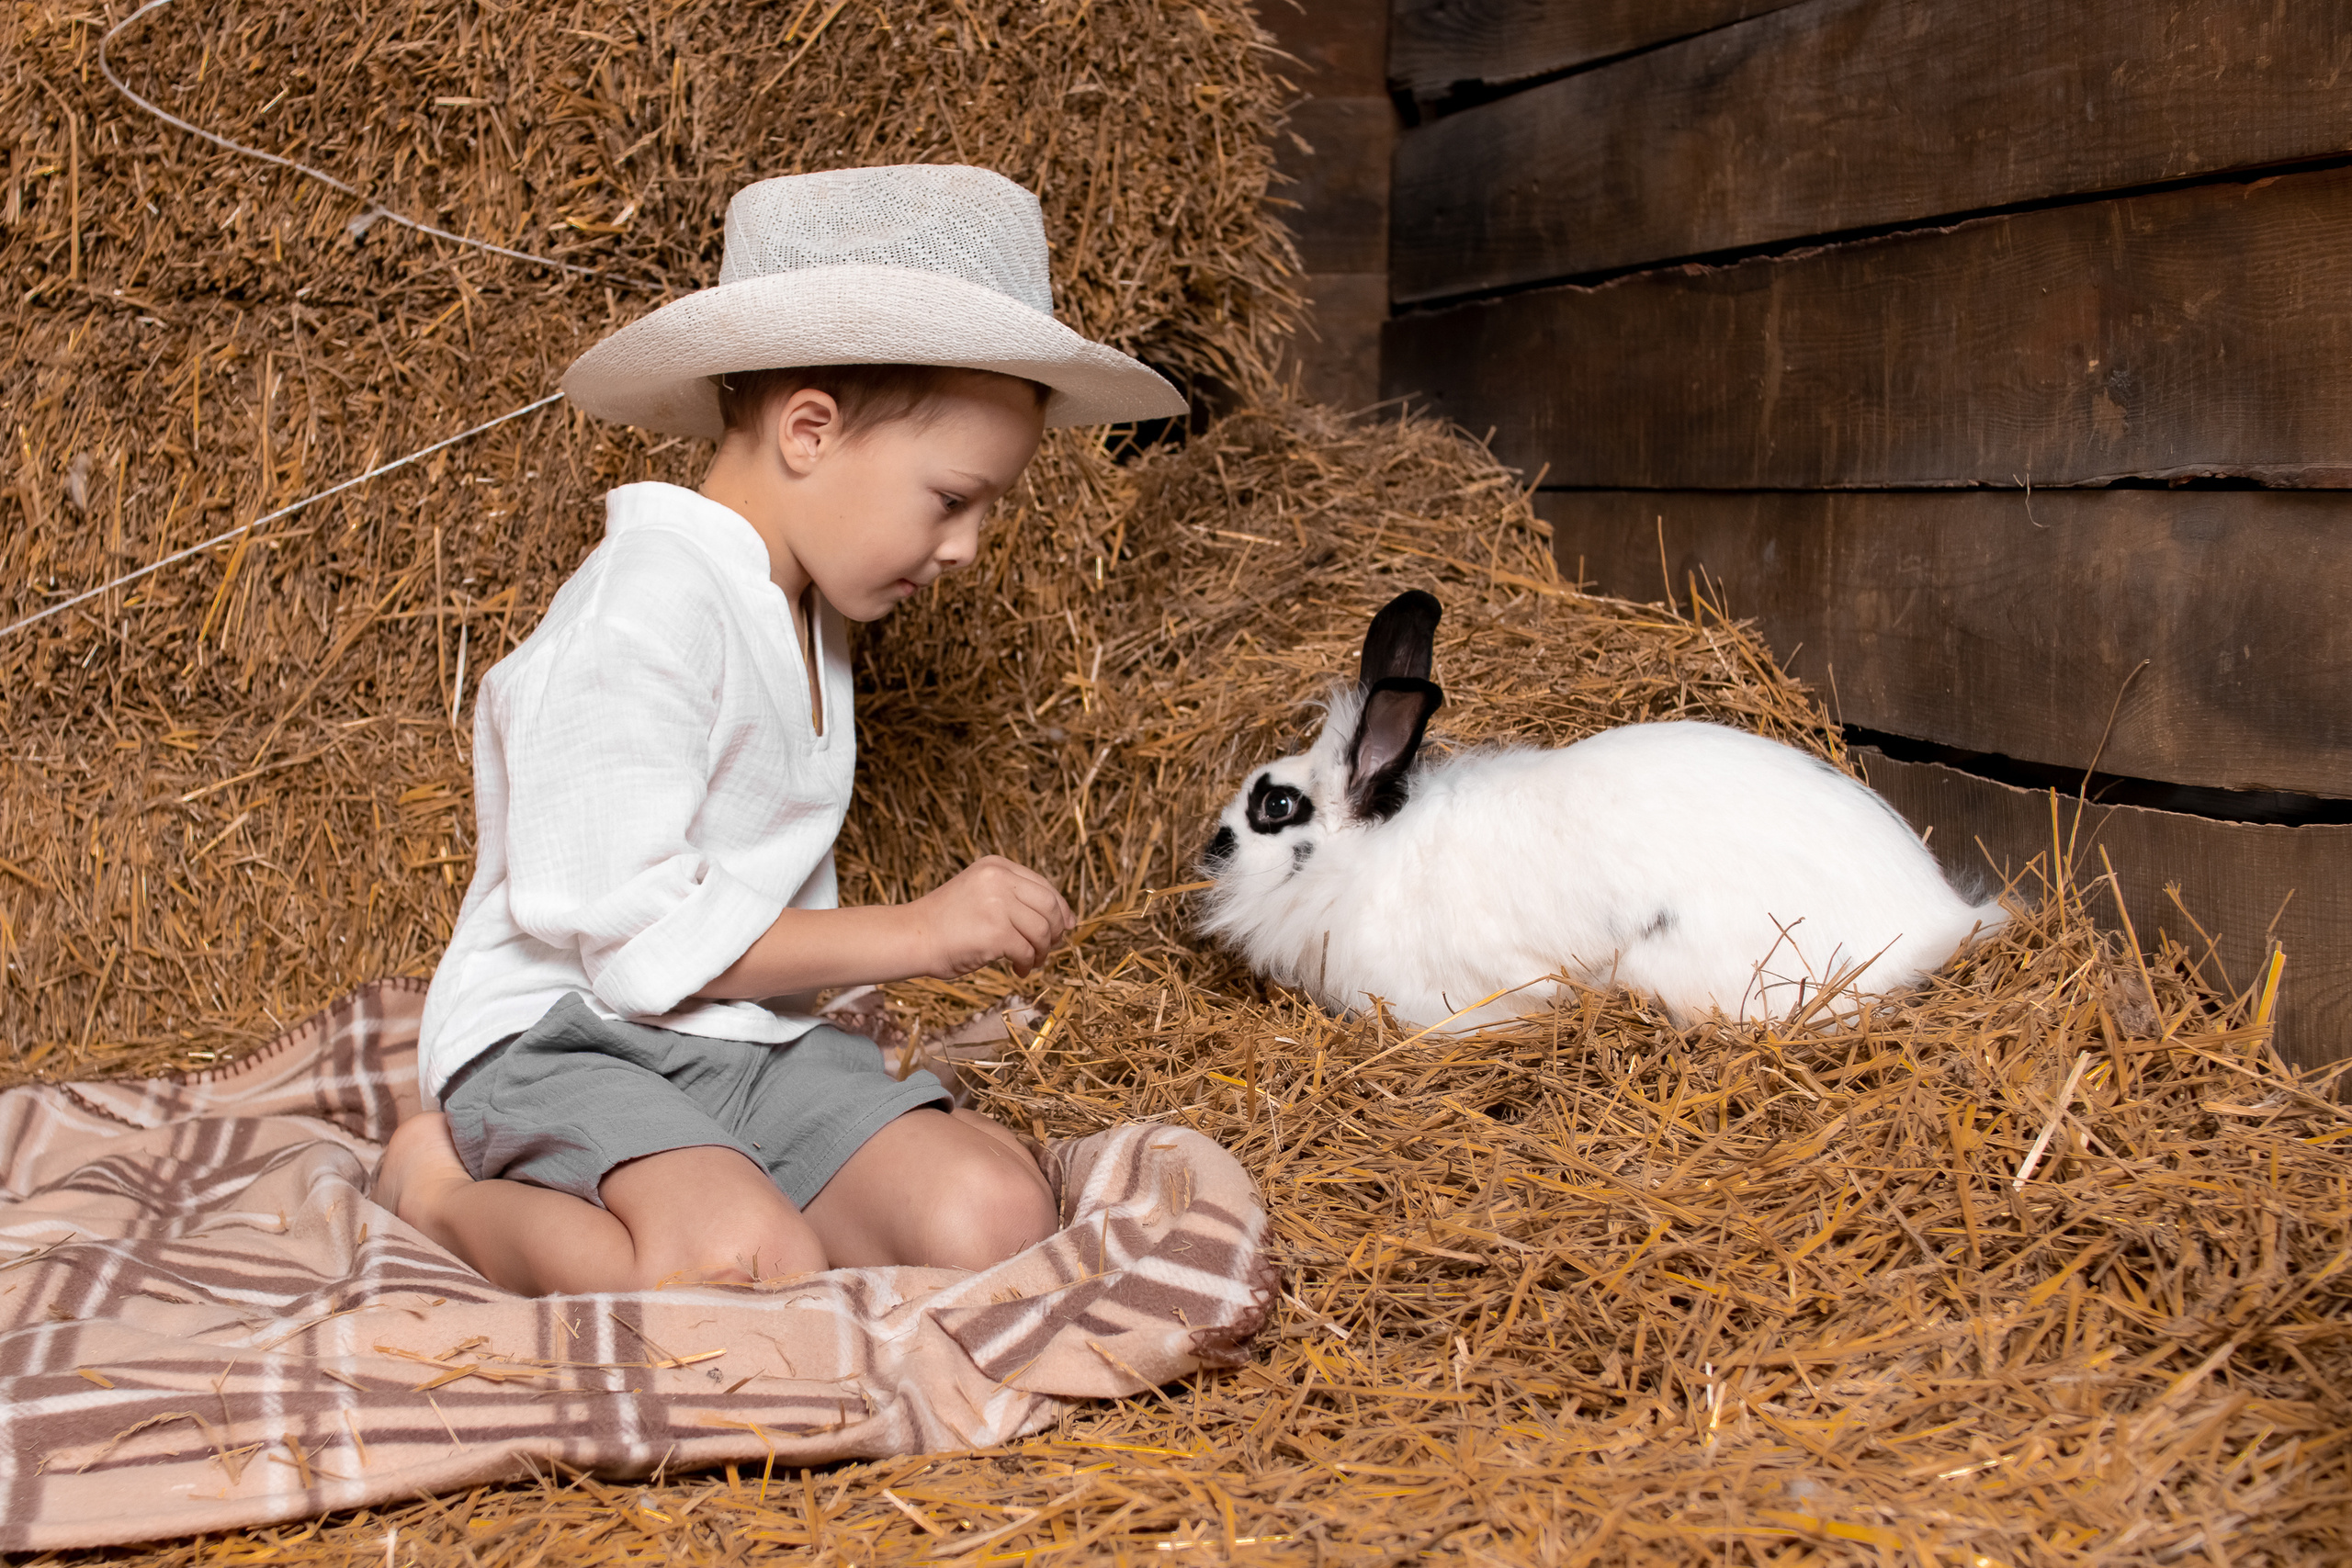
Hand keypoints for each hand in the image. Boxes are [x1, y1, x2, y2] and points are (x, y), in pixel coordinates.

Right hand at [906, 857, 1073, 977]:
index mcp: (996, 866)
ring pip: (1042, 931)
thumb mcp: (981, 893)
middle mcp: (999, 879)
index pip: (1044, 886)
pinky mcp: (996, 932)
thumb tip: (1068, 920)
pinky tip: (1018, 970)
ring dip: (1041, 951)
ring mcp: (998, 904)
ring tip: (1030, 962)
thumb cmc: (947, 921)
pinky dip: (1027, 964)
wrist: (913, 936)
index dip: (1060, 909)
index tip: (1065, 927)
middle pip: (1050, 906)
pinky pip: (1027, 951)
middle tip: (1049, 948)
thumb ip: (1016, 898)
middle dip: (1055, 930)